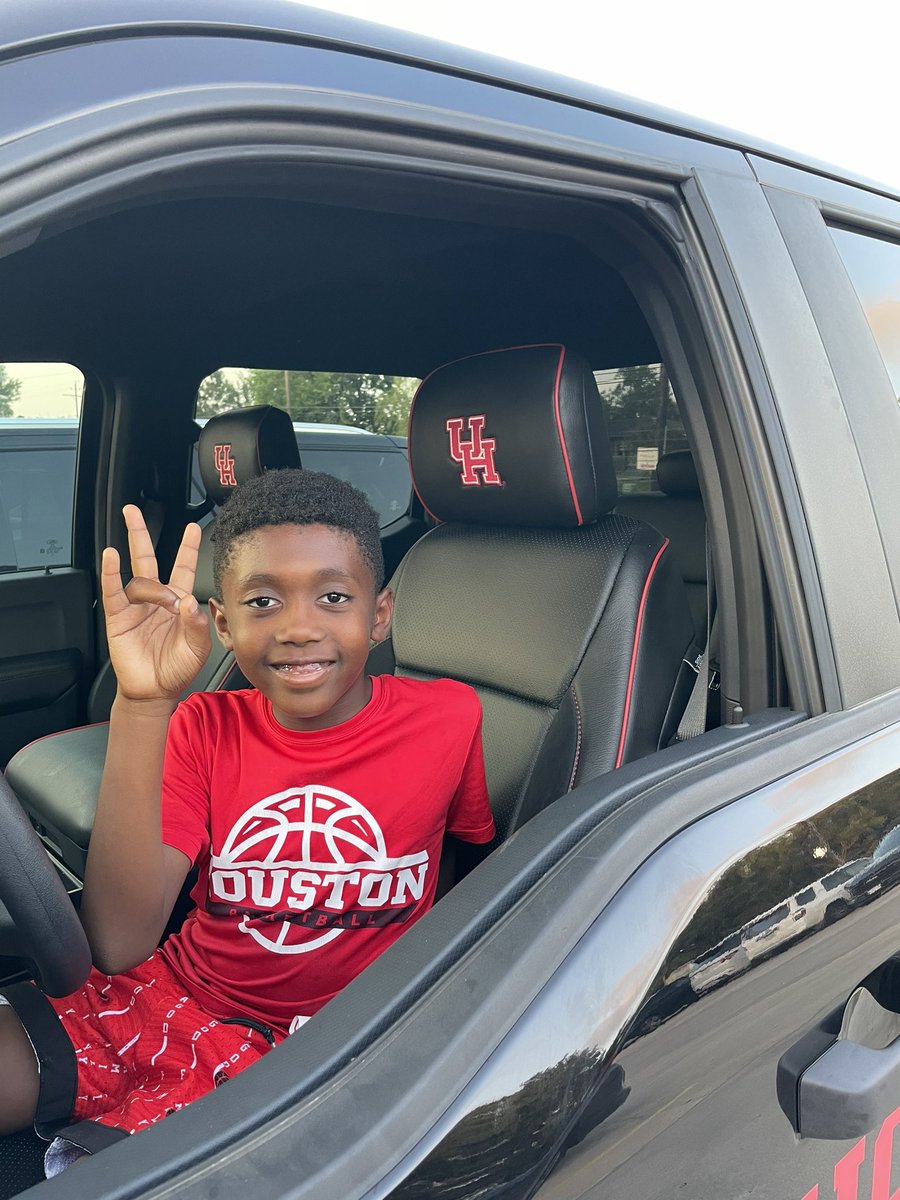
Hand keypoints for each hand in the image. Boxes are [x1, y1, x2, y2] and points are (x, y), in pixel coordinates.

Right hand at [100, 505, 211, 701]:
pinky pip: (113, 591)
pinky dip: (111, 573)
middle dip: (141, 533)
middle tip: (134, 511)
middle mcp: (156, 599)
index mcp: (178, 603)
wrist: (154, 691)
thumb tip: (189, 602)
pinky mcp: (118, 617)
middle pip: (148, 558)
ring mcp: (136, 606)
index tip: (193, 528)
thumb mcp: (197, 648)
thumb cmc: (177, 669)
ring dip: (137, 555)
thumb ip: (196, 624)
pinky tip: (110, 556)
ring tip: (138, 540)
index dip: (187, 549)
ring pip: (133, 572)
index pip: (183, 568)